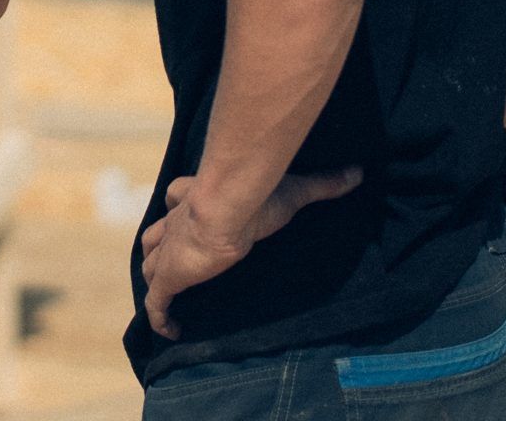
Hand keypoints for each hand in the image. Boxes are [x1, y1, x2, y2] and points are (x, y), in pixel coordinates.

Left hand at [138, 168, 361, 339]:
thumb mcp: (293, 190)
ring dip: (156, 280)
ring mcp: (168, 252)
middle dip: (159, 248)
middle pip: (155, 237)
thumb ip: (322, 183)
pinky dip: (160, 317)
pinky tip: (170, 331)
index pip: (177, 198)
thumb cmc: (254, 196)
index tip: (185, 221)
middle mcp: (174, 224)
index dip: (177, 207)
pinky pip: (157, 304)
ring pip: (150, 266)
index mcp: (194, 198)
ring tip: (169, 297)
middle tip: (172, 264)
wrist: (225, 207)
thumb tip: (356, 173)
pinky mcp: (168, 277)